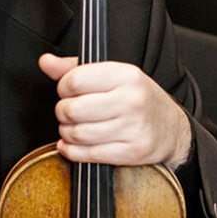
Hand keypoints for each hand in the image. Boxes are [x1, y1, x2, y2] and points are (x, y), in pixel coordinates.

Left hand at [38, 54, 192, 168]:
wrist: (170, 128)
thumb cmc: (137, 99)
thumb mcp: (112, 75)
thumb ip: (74, 68)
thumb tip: (46, 62)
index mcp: (125, 75)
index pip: (74, 80)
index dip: (63, 88)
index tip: (68, 91)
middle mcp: (131, 100)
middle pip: (72, 109)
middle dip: (63, 112)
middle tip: (70, 111)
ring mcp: (132, 128)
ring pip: (77, 134)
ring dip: (67, 133)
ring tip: (74, 127)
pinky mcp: (131, 152)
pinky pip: (88, 155)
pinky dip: (73, 151)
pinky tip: (75, 144)